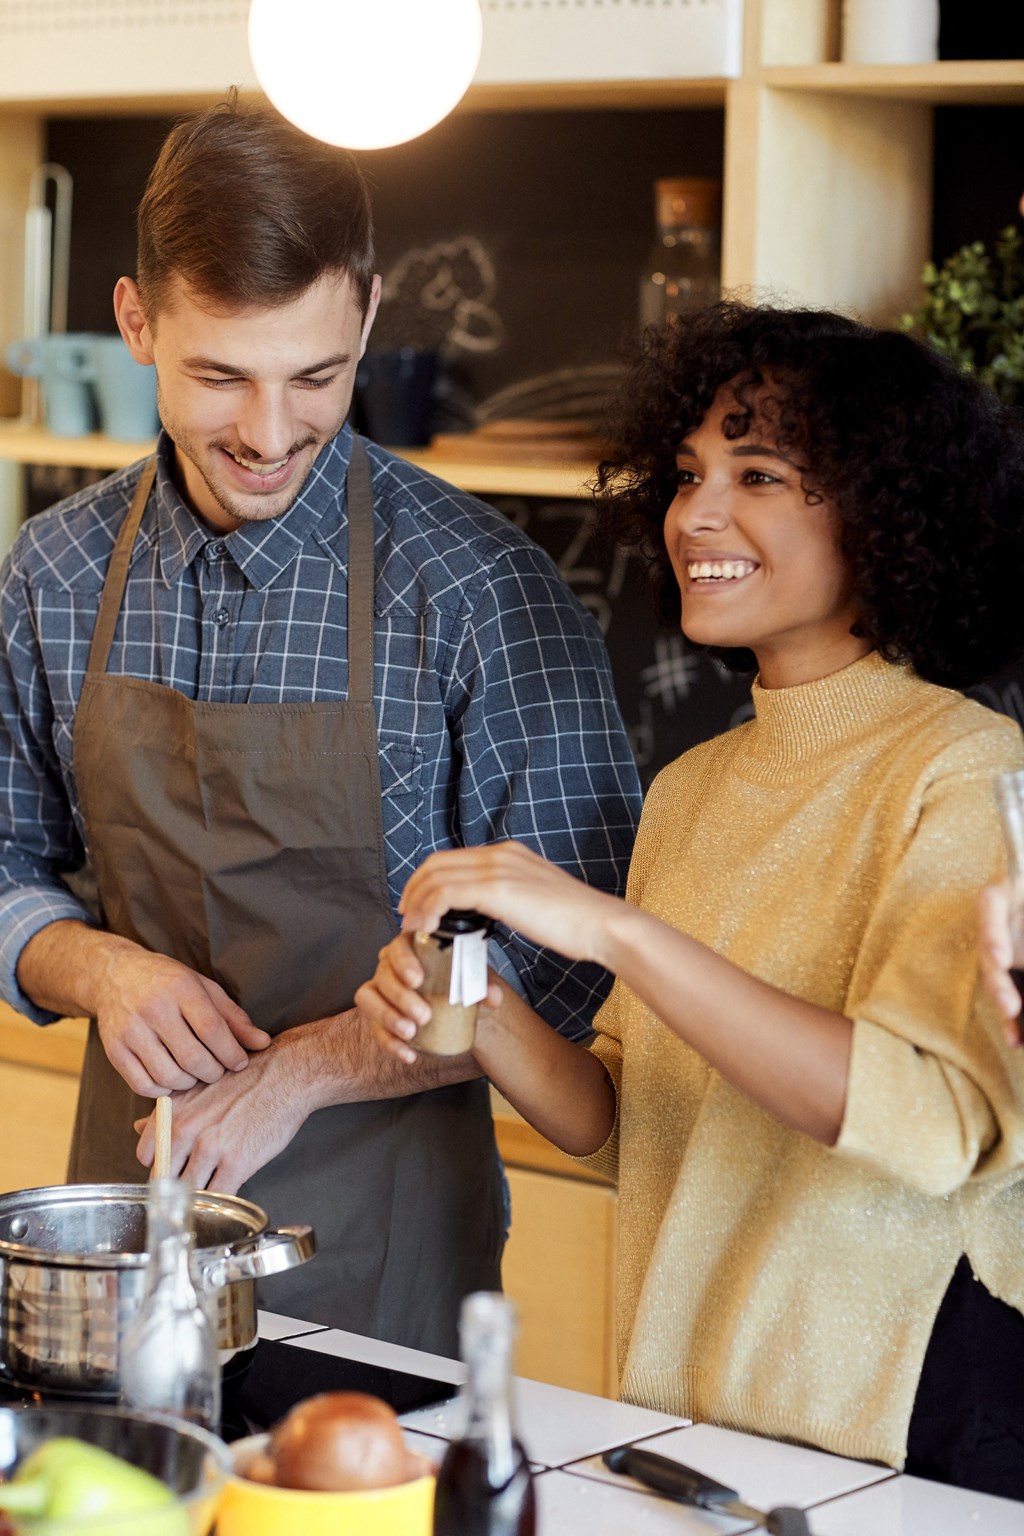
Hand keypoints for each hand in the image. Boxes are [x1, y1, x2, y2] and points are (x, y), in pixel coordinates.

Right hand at [96, 945, 270, 1095]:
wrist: (114, 975)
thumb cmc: (168, 983)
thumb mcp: (204, 989)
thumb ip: (234, 1018)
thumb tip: (263, 1043)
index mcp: (180, 989)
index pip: (212, 1030)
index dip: (231, 1054)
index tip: (240, 1063)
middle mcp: (153, 1009)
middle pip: (192, 1058)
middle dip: (213, 1073)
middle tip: (218, 1071)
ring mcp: (130, 1031)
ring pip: (169, 1076)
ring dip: (190, 1083)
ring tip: (196, 1073)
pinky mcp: (114, 1050)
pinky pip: (143, 1085)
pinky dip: (163, 1090)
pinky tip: (172, 1077)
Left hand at [133, 1032, 308, 1192]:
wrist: (286, 1073)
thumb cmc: (246, 1077)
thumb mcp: (199, 1086)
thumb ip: (167, 1112)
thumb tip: (139, 1127)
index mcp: (173, 1111)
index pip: (147, 1156)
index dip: (160, 1166)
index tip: (172, 1170)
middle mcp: (185, 1130)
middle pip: (166, 1178)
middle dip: (177, 1185)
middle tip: (194, 1181)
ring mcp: (210, 1148)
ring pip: (190, 1191)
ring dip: (200, 1194)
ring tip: (213, 1186)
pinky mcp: (236, 1164)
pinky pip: (217, 1197)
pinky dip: (221, 1201)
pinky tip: (229, 1189)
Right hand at [355, 932, 502, 1066]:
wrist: (457, 1005)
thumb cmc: (458, 981)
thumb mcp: (472, 980)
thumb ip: (483, 984)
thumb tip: (492, 997)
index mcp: (411, 948)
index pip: (398, 946)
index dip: (404, 961)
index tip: (418, 980)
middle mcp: (390, 966)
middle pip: (383, 975)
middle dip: (400, 997)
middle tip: (423, 1015)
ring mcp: (379, 990)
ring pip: (368, 999)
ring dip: (388, 1017)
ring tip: (411, 1033)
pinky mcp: (376, 1015)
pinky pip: (374, 1028)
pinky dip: (390, 1043)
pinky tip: (409, 1054)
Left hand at [397, 841, 621, 966]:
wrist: (600, 924)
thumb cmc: (575, 922)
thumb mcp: (536, 900)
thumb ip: (510, 897)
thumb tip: (489, 912)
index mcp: (508, 854)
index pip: (453, 858)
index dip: (428, 880)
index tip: (419, 905)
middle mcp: (500, 855)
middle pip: (437, 862)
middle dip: (414, 888)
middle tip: (406, 915)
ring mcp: (498, 869)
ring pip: (436, 877)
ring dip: (417, 903)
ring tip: (412, 928)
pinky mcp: (497, 889)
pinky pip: (446, 894)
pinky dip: (429, 911)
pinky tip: (427, 930)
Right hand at [978, 880, 1022, 1047]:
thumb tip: (1011, 955)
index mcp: (1006, 894)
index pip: (990, 903)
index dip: (992, 932)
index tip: (1001, 959)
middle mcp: (1001, 921)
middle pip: (990, 950)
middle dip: (999, 982)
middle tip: (1011, 1006)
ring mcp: (1005, 945)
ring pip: (996, 976)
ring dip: (1005, 1003)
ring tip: (1013, 1027)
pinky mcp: (1013, 969)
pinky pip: (1011, 992)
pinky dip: (1014, 1019)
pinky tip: (1017, 1039)